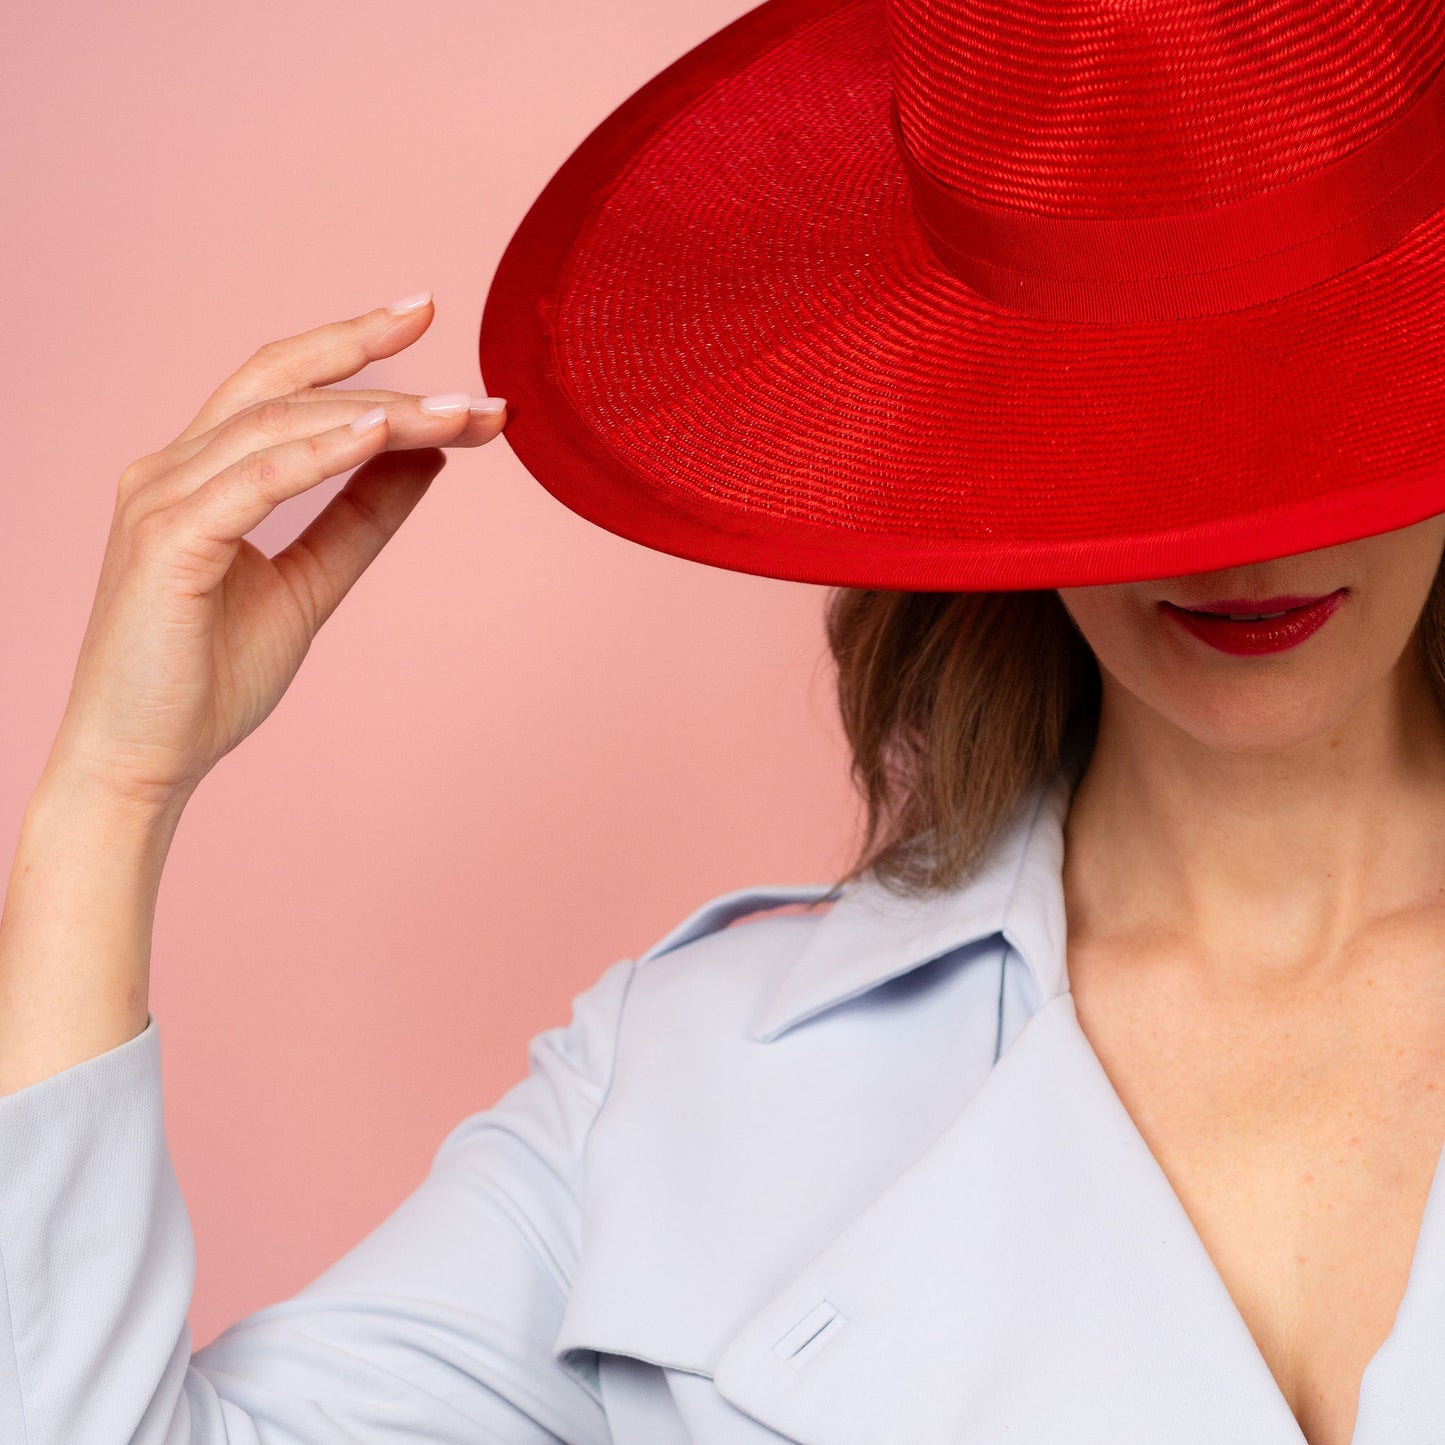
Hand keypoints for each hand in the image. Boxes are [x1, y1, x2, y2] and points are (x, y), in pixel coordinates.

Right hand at [40, 296, 504, 816]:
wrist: (145, 760)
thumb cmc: (210, 677)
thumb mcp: (310, 583)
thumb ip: (361, 517)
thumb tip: (426, 457)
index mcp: (200, 473)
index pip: (284, 386)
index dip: (356, 350)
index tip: (432, 321)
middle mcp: (173, 469)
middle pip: (283, 383)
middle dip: (377, 360)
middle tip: (472, 376)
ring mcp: (164, 499)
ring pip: (280, 424)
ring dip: (379, 412)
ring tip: (459, 413)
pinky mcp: (168, 541)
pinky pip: (256, 481)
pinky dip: (321, 452)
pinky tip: (385, 435)